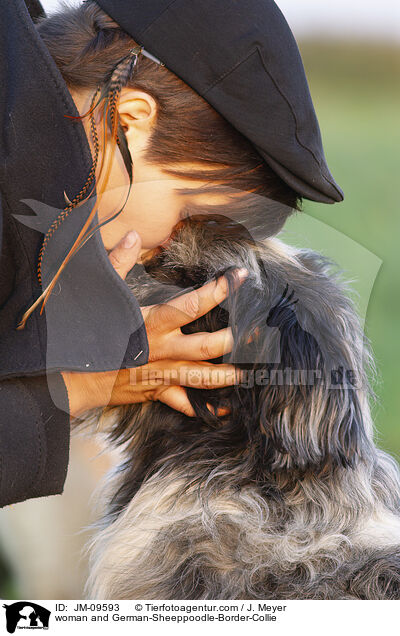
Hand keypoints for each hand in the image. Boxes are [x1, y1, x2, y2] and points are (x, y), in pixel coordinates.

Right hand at [62, 231, 246, 417]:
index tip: (239, 278)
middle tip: (256, 334)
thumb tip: (132, 236)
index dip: (219, 290)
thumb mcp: (102, 294)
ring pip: (203, 377)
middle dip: (234, 340)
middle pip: (209, 346)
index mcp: (153, 323)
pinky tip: (222, 410)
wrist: (71, 377)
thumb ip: (118, 263)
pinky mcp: (156, 391)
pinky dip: (202, 407)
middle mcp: (163, 349)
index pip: (193, 304)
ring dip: (227, 376)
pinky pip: (183, 402)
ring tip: (249, 373)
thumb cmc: (87, 334)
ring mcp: (162, 373)